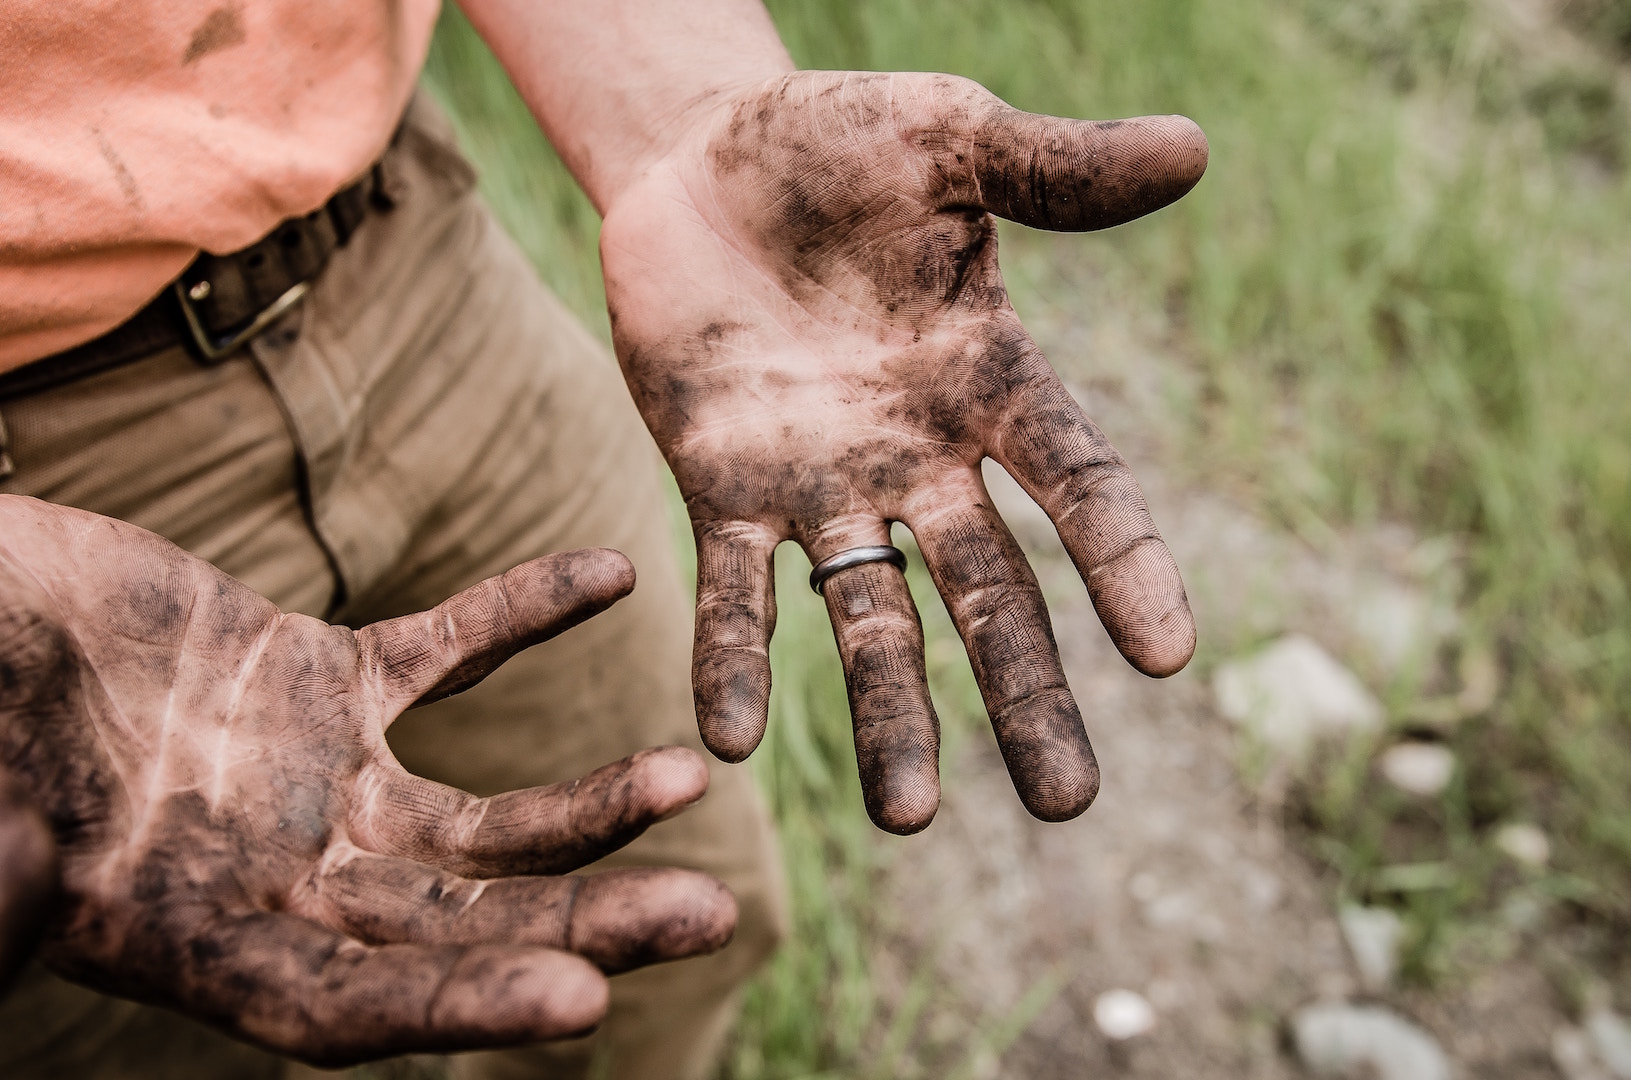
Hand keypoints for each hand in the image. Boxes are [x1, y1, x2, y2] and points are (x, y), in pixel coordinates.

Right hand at [0, 496, 734, 1064]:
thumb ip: (1, 869)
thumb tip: (20, 903)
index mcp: (195, 938)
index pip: (350, 1004)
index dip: (461, 1006)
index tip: (584, 1003)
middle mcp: (280, 877)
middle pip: (459, 924)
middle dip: (582, 923)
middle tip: (710, 917)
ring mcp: (316, 780)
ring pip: (481, 816)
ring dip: (587, 802)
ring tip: (688, 776)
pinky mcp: (325, 678)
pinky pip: (447, 648)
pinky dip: (522, 611)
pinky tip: (610, 572)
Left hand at [602, 71, 1204, 833]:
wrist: (700, 161)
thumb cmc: (836, 143)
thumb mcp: (947, 139)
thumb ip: (1053, 169)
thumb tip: (1193, 147)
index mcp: (989, 379)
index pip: (1078, 481)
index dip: (1124, 562)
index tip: (1171, 655)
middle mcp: (919, 455)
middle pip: (988, 590)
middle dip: (1024, 693)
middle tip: (1067, 805)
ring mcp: (822, 483)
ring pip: (867, 615)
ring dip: (888, 713)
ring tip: (905, 818)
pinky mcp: (721, 487)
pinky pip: (731, 588)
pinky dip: (732, 659)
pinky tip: (728, 740)